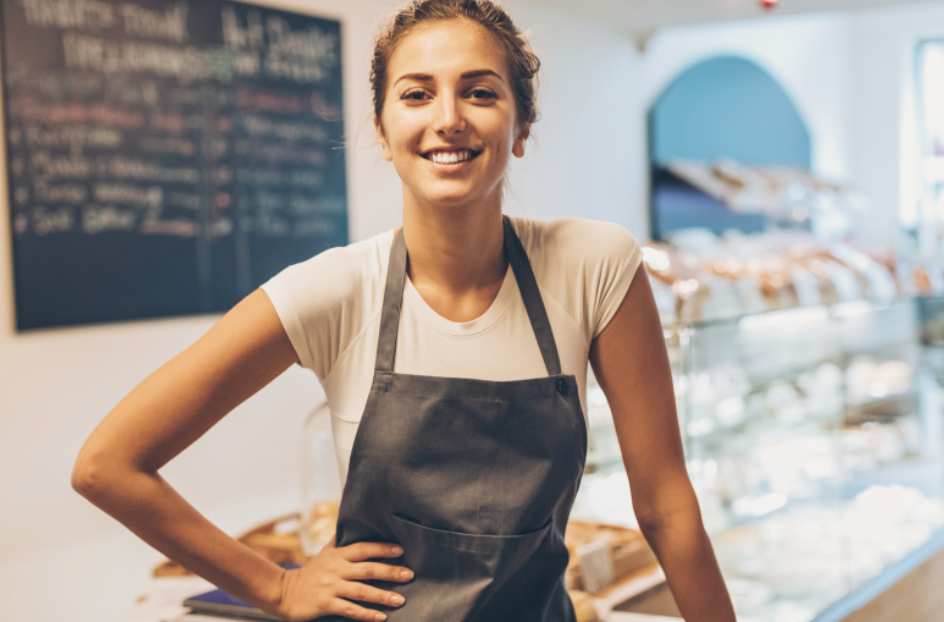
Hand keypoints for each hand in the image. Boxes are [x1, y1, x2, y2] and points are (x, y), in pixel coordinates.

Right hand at [276, 540, 412, 620]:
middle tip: (409, 574)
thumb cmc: (308, 573)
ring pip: (361, 591)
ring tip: (401, 599)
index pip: (363, 548)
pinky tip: (381, 617)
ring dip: (382, 596)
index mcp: (337, 555)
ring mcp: (330, 587)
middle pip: (367, 569)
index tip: (401, 550)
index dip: (382, 548)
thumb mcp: (323, 553)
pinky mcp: (325, 604)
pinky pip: (350, 609)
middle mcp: (336, 569)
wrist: (283, 592)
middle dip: (390, 571)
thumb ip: (338, 540)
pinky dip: (367, 614)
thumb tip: (347, 520)